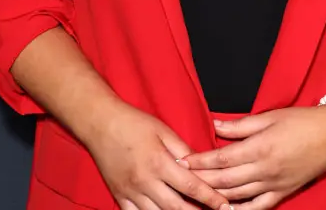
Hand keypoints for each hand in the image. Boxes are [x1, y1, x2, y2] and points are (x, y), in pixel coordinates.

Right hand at [86, 101, 232, 209]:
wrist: (100, 124)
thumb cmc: (133, 123)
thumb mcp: (163, 130)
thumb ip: (183, 149)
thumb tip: (201, 164)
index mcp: (159, 162)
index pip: (191, 186)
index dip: (210, 198)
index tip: (225, 206)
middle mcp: (145, 181)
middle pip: (177, 208)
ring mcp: (131, 192)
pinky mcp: (120, 197)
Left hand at [181, 107, 325, 208]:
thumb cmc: (301, 121)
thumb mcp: (270, 116)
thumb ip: (241, 125)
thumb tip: (216, 124)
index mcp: (260, 147)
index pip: (222, 158)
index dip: (201, 161)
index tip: (183, 161)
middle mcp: (264, 170)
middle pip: (225, 180)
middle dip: (200, 180)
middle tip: (180, 178)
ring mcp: (273, 185)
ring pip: (237, 196)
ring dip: (214, 196)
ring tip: (195, 194)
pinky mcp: (282, 193)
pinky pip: (257, 207)